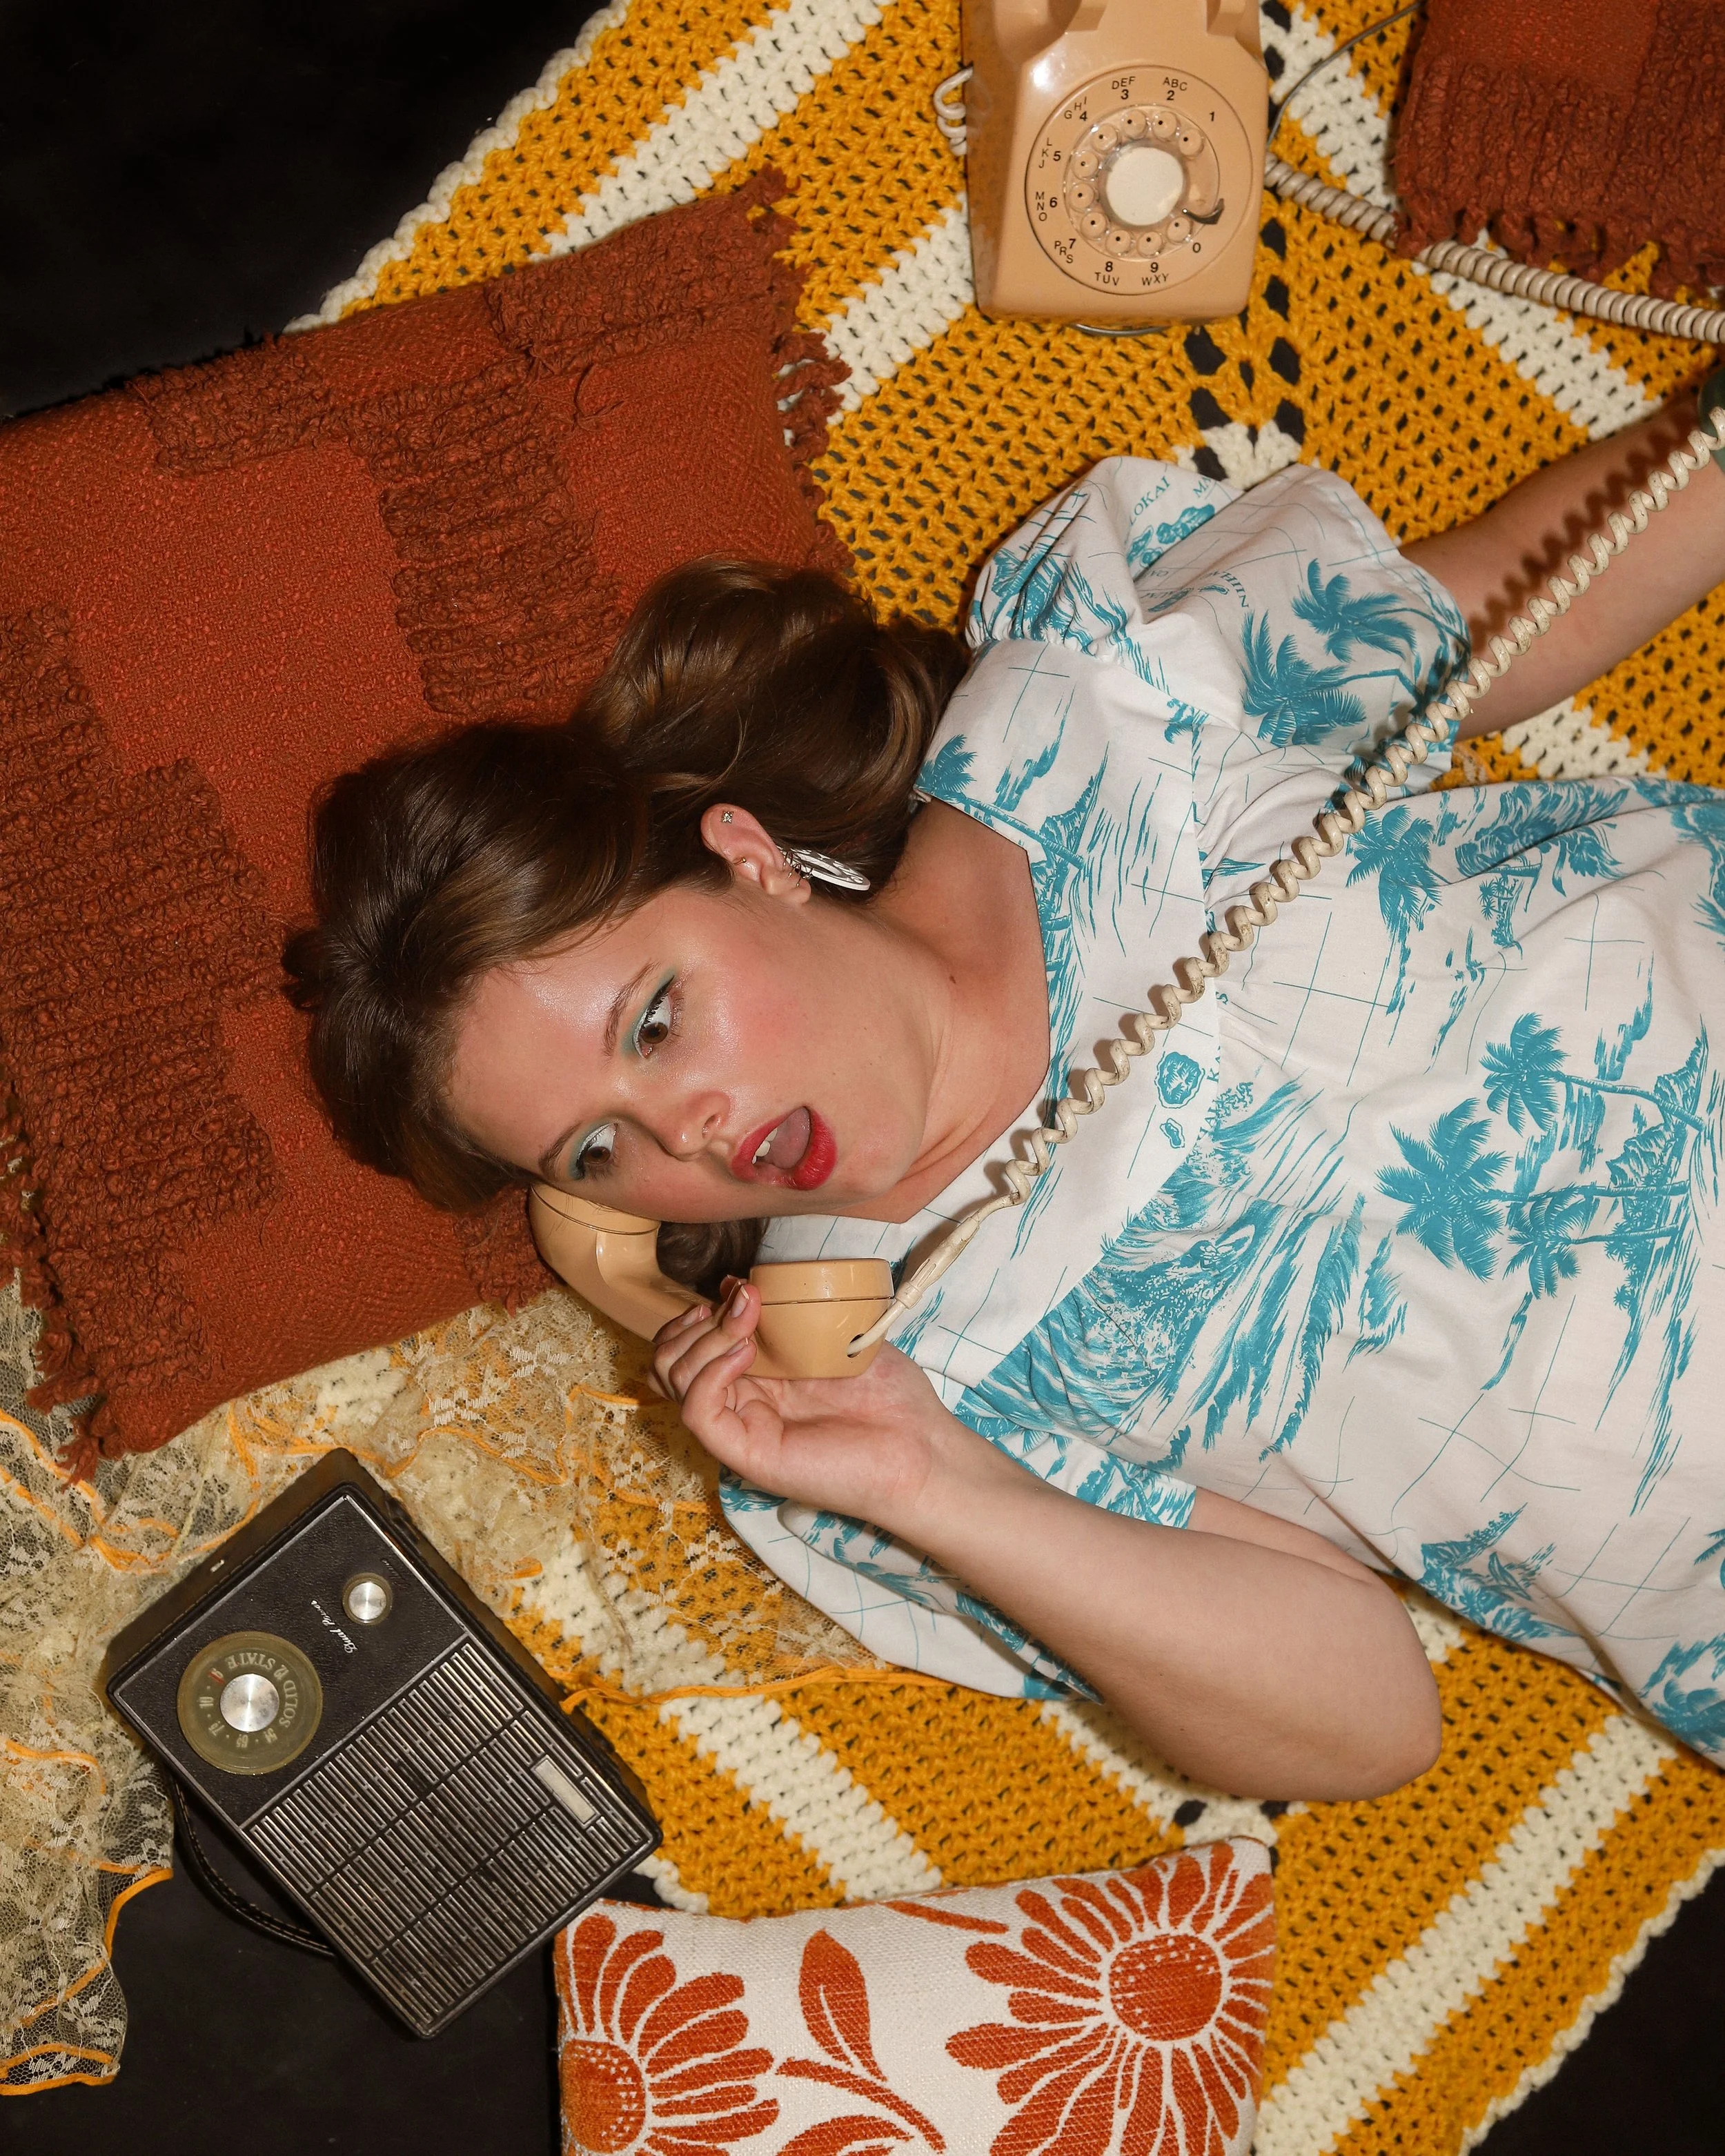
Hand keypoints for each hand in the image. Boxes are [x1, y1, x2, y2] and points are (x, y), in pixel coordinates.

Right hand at [649, 1280, 955, 1530]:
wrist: (920, 1446)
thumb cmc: (888, 1396)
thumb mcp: (830, 1336)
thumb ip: (784, 1314)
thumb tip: (735, 1284)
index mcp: (754, 1377)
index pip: (688, 1345)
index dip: (699, 1313)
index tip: (740, 1288)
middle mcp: (739, 1402)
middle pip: (670, 1360)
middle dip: (694, 1322)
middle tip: (743, 1304)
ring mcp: (740, 1428)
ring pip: (674, 1379)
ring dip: (703, 1338)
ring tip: (749, 1325)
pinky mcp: (746, 1453)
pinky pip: (697, 1411)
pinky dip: (710, 1371)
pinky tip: (746, 1353)